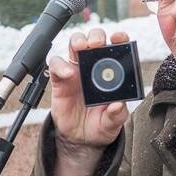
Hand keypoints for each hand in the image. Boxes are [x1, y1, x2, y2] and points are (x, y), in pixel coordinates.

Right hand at [48, 28, 130, 175]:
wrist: (80, 139)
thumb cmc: (100, 125)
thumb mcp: (113, 123)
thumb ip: (118, 115)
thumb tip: (118, 105)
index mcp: (112, 73)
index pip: (117, 48)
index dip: (119, 38)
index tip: (119, 38)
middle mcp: (94, 67)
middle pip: (94, 40)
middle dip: (96, 36)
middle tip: (97, 44)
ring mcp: (76, 71)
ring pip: (75, 44)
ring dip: (78, 40)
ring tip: (81, 47)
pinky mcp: (60, 79)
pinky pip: (56, 64)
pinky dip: (60, 64)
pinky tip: (67, 73)